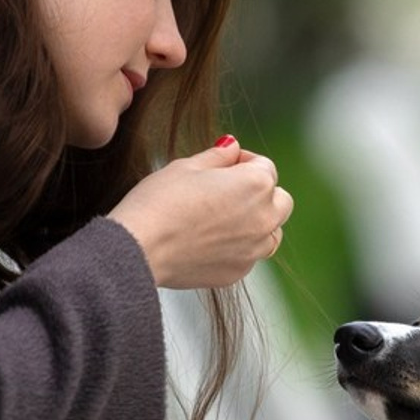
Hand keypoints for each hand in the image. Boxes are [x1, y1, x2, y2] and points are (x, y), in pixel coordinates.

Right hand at [108, 136, 293, 288]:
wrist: (140, 249)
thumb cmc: (159, 203)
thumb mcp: (186, 166)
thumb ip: (218, 156)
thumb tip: (231, 147)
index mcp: (256, 184)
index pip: (265, 166)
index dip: (243, 162)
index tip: (224, 165)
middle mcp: (264, 218)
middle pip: (279, 200)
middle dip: (261, 193)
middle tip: (228, 191)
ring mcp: (253, 250)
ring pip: (272, 232)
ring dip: (258, 222)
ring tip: (223, 218)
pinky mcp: (238, 272)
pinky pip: (249, 256)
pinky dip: (239, 248)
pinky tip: (210, 241)